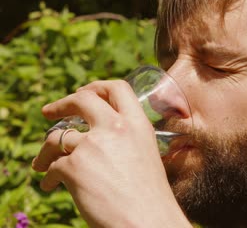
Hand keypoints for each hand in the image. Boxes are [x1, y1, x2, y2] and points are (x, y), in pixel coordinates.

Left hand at [32, 80, 190, 226]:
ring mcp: (92, 146)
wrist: (147, 221)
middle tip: (49, 112)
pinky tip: (51, 185)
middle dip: (61, 103)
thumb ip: (126, 140)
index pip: (117, 88)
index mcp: (138, 125)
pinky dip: (48, 176)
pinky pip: (51, 166)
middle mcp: (115, 128)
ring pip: (57, 137)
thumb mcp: (146, 156)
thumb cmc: (150, 197)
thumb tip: (97, 137)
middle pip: (82, 100)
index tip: (84, 93)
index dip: (98, 87)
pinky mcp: (74, 168)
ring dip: (46, 151)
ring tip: (42, 163)